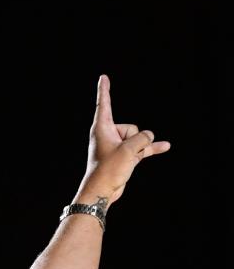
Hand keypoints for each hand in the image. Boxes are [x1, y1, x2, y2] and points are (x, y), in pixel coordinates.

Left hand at [79, 74, 170, 203]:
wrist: (102, 191)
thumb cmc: (109, 169)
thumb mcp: (128, 149)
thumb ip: (143, 138)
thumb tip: (149, 137)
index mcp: (101, 128)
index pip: (105, 103)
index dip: (105, 89)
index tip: (103, 76)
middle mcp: (108, 134)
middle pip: (131, 127)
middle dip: (133, 141)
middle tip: (119, 156)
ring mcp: (117, 145)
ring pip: (138, 139)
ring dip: (139, 150)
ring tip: (125, 162)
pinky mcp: (125, 155)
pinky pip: (142, 148)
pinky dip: (151, 149)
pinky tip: (166, 146)